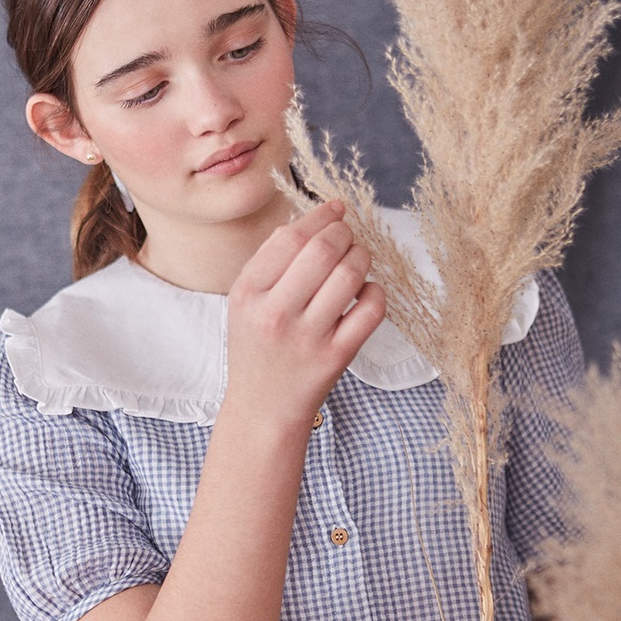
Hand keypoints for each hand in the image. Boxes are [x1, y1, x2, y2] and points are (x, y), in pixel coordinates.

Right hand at [224, 200, 384, 426]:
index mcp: (247, 294)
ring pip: (350, 275)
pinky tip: (365, 294)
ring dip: (362, 258)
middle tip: (348, 236)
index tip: (336, 210)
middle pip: (323, 250)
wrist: (263, 409)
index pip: (289, 238)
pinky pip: (371, 310)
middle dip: (344, 233)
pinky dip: (375, 293)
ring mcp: (307, 338)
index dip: (319, 217)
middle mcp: (275, 315)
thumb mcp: (244, 304)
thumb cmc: (257, 350)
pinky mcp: (336, 357)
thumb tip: (306, 221)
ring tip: (357, 261)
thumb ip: (267, 262)